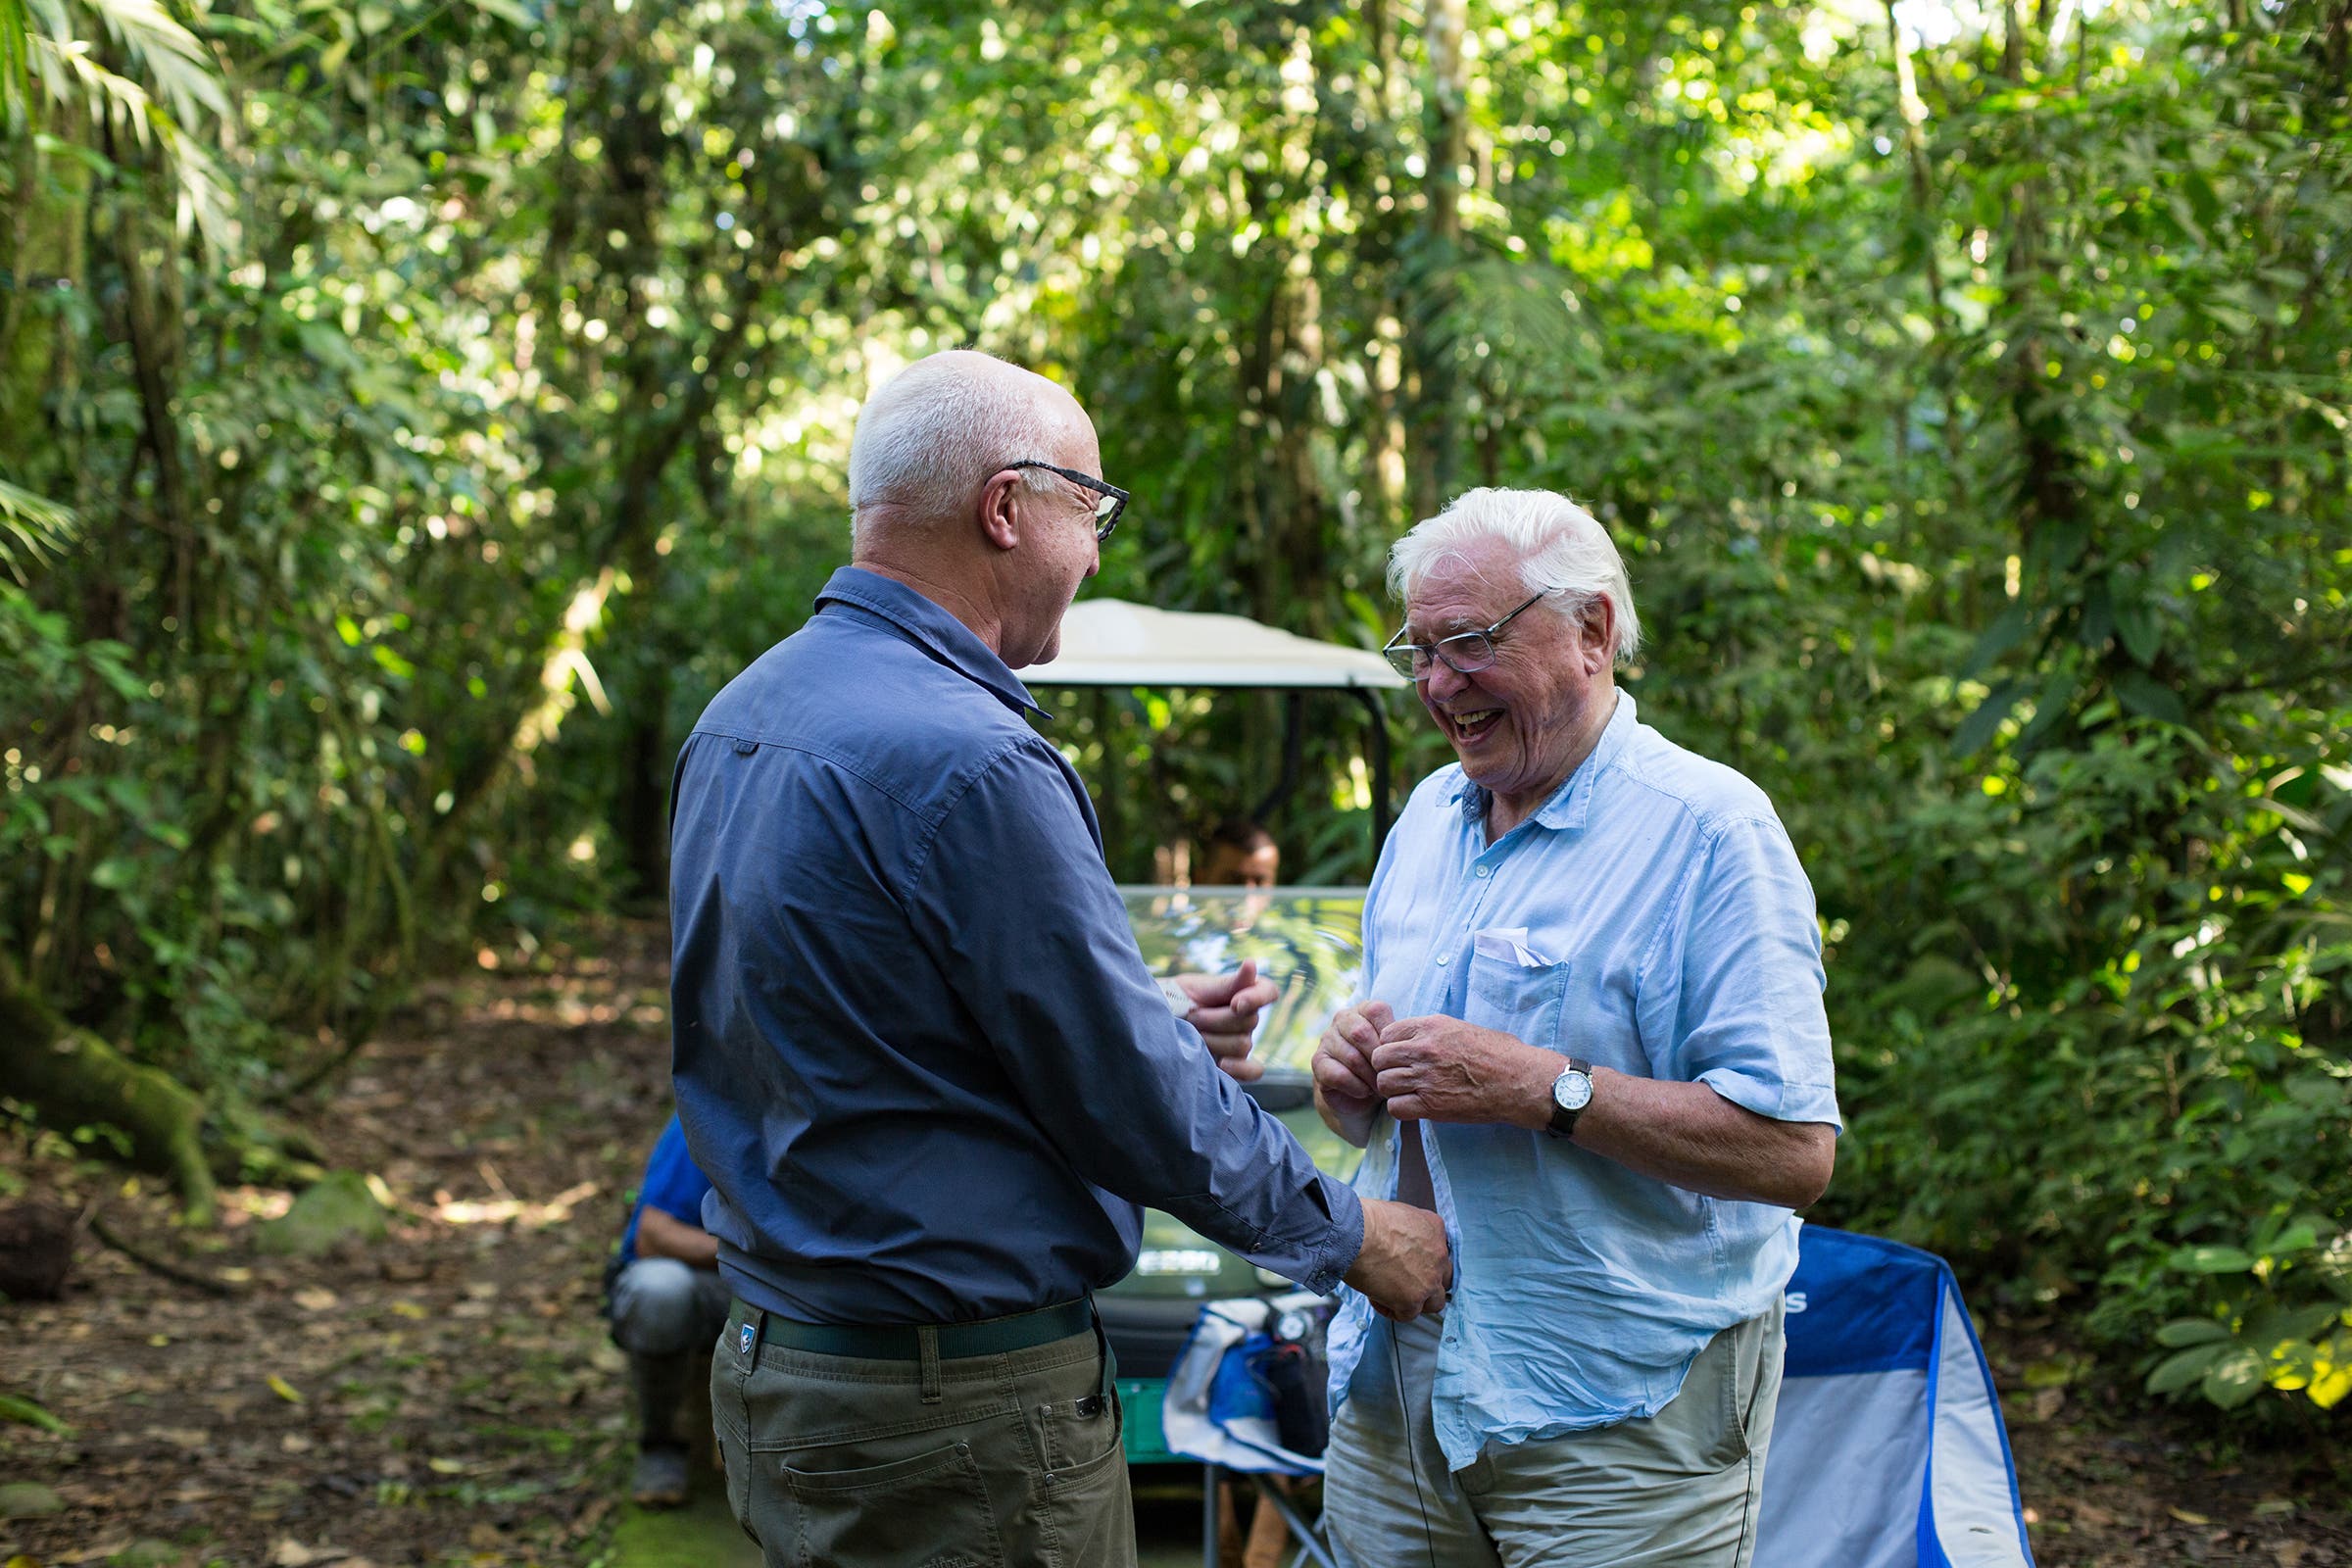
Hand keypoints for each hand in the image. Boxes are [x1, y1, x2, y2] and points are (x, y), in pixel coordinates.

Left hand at [1173, 961, 1279, 1082]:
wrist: (1155, 1026)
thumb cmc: (1176, 1000)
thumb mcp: (1196, 988)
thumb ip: (1227, 984)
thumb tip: (1252, 965)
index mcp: (1242, 992)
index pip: (1268, 992)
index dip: (1257, 998)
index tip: (1235, 1003)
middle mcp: (1247, 1018)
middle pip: (1250, 1021)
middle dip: (1215, 1019)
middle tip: (1191, 1015)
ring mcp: (1241, 1042)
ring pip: (1243, 1044)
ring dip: (1213, 1040)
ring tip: (1192, 1034)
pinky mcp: (1234, 1065)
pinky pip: (1252, 1071)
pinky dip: (1240, 1069)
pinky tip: (1222, 1064)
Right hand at [1313, 1000, 1392, 1145]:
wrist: (1360, 1097)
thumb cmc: (1383, 1068)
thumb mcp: (1396, 1052)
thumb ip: (1401, 1040)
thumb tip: (1410, 1043)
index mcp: (1363, 1010)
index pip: (1377, 1010)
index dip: (1390, 1036)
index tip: (1400, 1055)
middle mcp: (1342, 1019)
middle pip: (1361, 1033)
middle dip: (1380, 1060)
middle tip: (1391, 1076)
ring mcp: (1327, 1039)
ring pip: (1351, 1056)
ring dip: (1370, 1077)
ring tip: (1381, 1088)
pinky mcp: (1318, 1062)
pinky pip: (1338, 1074)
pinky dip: (1356, 1086)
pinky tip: (1365, 1091)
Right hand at [1343, 1198, 1449, 1320]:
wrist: (1355, 1234)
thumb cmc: (1366, 1220)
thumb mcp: (1398, 1213)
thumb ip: (1408, 1230)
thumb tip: (1398, 1243)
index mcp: (1435, 1229)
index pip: (1439, 1252)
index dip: (1424, 1260)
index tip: (1410, 1264)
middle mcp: (1438, 1256)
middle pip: (1443, 1279)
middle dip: (1427, 1282)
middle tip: (1406, 1281)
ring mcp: (1428, 1281)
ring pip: (1434, 1302)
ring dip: (1417, 1301)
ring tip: (1395, 1295)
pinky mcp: (1411, 1301)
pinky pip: (1408, 1315)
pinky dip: (1392, 1310)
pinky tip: (1376, 1298)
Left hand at [1372, 1014, 1554, 1129]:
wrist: (1518, 1080)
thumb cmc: (1498, 1053)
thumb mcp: (1461, 1028)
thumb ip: (1431, 1032)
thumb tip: (1411, 1037)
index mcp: (1430, 1026)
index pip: (1387, 1033)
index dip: (1390, 1046)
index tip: (1400, 1055)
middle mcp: (1424, 1049)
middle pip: (1379, 1058)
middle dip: (1386, 1067)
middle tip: (1400, 1075)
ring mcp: (1426, 1078)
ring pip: (1384, 1083)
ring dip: (1393, 1089)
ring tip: (1408, 1091)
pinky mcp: (1431, 1105)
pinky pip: (1396, 1107)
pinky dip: (1402, 1108)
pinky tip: (1415, 1105)